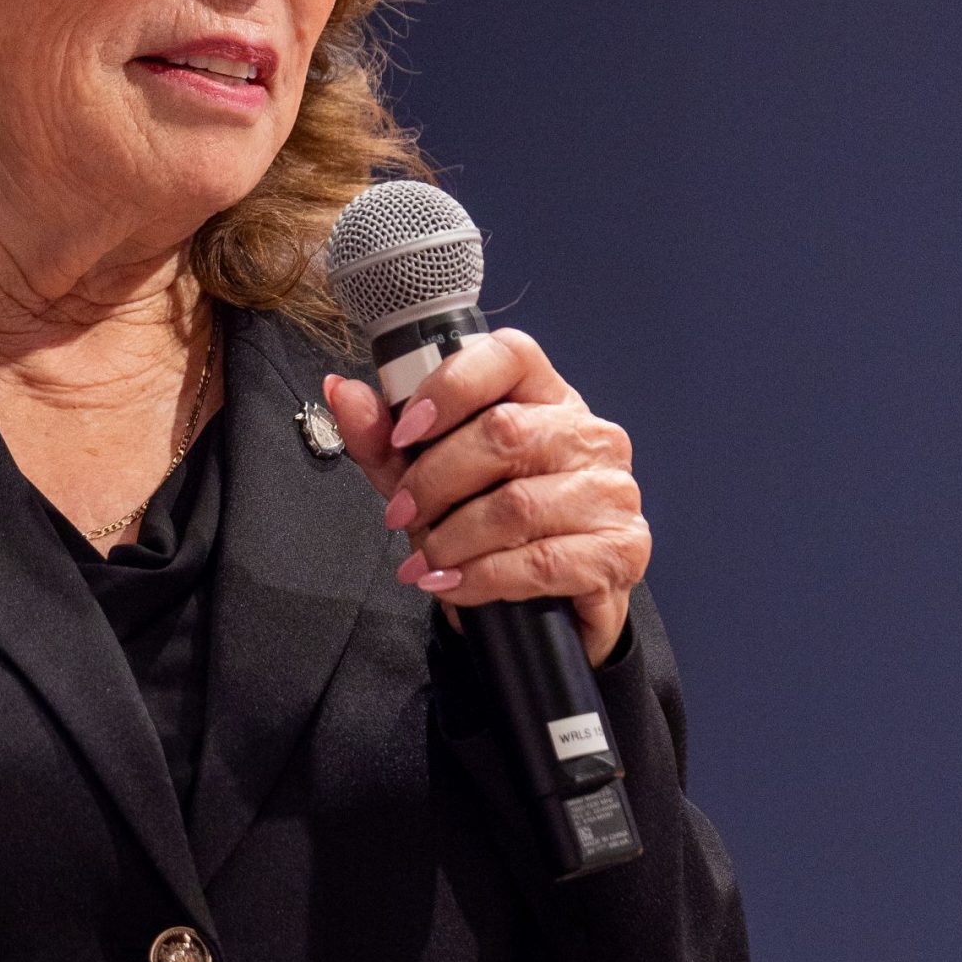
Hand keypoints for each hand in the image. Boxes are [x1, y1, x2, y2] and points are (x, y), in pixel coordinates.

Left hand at [323, 330, 648, 667]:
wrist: (542, 607)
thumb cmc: (487, 527)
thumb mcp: (424, 478)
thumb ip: (384, 438)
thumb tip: (341, 391)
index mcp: (545, 397)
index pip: (510, 354)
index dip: (451, 387)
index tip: (405, 431)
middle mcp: (589, 434)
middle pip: (505, 433)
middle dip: (435, 480)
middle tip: (401, 514)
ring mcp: (612, 491)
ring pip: (518, 504)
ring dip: (454, 539)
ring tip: (424, 560)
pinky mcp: (621, 549)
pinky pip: (543, 561)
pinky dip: (484, 577)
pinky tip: (454, 585)